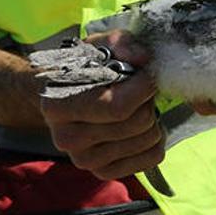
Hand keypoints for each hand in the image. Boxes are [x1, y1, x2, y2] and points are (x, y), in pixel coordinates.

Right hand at [40, 31, 164, 179]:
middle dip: (148, 101)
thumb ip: (121, 44)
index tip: (146, 74)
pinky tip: (141, 125)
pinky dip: (156, 139)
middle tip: (140, 89)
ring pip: (148, 140)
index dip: (143, 86)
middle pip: (137, 124)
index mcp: (59, 105)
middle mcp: (67, 139)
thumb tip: (143, 59)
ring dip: (153, 118)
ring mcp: (84, 160)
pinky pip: (151, 158)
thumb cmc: (84, 68)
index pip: (118, 106)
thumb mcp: (98, 45)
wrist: (63, 97)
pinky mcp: (103, 172)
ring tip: (136, 106)